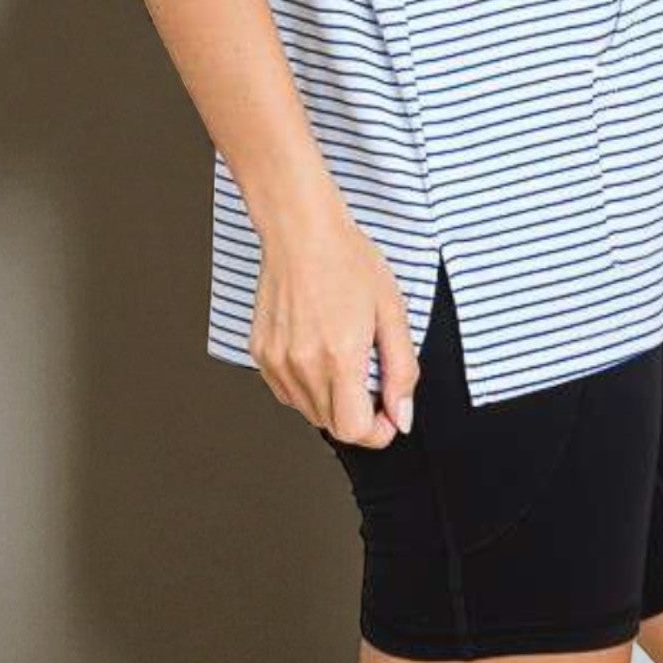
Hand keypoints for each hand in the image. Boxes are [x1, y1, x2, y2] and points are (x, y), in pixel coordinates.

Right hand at [248, 212, 418, 449]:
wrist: (301, 231)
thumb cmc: (347, 260)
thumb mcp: (392, 311)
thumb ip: (401, 370)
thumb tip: (401, 417)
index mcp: (339, 356)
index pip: (354, 431)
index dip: (378, 430)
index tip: (388, 413)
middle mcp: (303, 364)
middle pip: (333, 426)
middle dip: (359, 413)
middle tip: (370, 374)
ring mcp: (277, 361)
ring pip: (309, 411)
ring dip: (332, 400)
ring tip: (343, 355)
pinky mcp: (261, 354)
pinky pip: (287, 392)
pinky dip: (307, 385)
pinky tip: (319, 350)